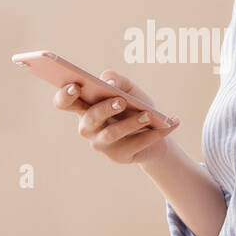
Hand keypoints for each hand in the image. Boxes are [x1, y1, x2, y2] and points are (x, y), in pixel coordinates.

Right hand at [51, 69, 180, 164]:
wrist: (154, 129)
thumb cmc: (134, 105)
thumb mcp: (127, 88)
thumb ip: (116, 79)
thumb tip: (109, 85)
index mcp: (84, 107)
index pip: (64, 102)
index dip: (65, 95)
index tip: (75, 86)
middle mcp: (88, 127)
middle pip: (89, 118)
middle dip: (104, 109)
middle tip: (121, 101)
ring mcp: (101, 144)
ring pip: (112, 133)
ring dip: (131, 123)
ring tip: (148, 115)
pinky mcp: (119, 156)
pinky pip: (136, 143)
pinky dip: (155, 133)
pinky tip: (172, 122)